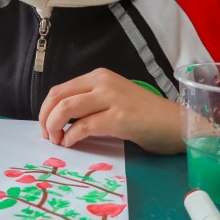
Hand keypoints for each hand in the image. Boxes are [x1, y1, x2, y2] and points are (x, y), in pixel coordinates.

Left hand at [38, 68, 183, 153]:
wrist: (175, 124)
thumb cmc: (144, 116)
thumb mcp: (112, 100)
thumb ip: (89, 102)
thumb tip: (58, 118)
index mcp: (99, 76)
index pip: (59, 89)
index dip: (45, 109)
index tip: (44, 126)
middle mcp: (103, 82)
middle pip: (58, 97)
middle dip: (45, 118)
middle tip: (46, 136)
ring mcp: (111, 98)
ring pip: (66, 109)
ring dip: (54, 127)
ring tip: (56, 141)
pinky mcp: (119, 117)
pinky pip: (84, 126)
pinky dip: (71, 136)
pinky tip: (70, 143)